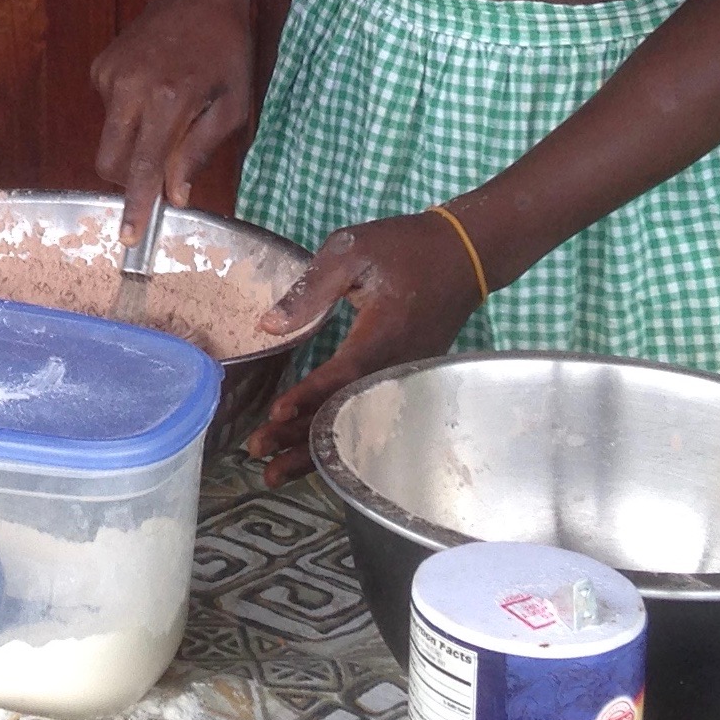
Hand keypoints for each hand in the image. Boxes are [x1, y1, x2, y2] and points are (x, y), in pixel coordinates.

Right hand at [92, 0, 255, 241]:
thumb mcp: (233, 104)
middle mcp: (130, 88)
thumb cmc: (226, 50)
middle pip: (109, 161)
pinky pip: (109, 111)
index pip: (142, 167)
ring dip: (135, 139)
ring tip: (169, 107)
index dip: (135, 205)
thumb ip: (200, 150)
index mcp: (168, 100)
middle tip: (157, 172)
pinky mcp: (100, 67)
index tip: (127, 237)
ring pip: (110, 137)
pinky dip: (130, 113)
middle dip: (127, 178)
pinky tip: (155, 87)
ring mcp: (109, 75)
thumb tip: (174, 194)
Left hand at [245, 211, 485, 483]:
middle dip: (300, 438)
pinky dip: (336, 436)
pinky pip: (369, 415)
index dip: (309, 396)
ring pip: (357, 422)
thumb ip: (311, 288)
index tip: (276, 414)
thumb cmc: (405, 247)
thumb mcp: (352, 250)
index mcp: (383, 331)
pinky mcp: (406, 381)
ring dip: (314, 449)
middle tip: (256, 452)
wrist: (463, 255)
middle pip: (347, 412)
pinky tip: (308, 452)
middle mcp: (397, 365)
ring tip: (273, 472)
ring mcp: (405, 378)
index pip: (343, 373)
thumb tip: (269, 326)